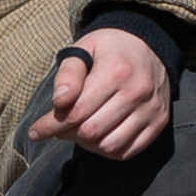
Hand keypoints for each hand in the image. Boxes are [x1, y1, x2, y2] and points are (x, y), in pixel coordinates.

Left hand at [27, 26, 173, 160]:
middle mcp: (137, 92)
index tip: (35, 132)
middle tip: (59, 127)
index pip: (76, 112)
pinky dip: (108, 151)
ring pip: (109, 146)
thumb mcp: (85, 48)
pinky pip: (127, 151)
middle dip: (67, 134)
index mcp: (115, 71)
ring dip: (87, 145)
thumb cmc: (110, 48)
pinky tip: (98, 137)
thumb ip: (68, 73)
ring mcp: (151, 109)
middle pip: (91, 131)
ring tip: (79, 131)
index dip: (51, 126)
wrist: (151, 44)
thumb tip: (58, 102)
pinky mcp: (159, 122)